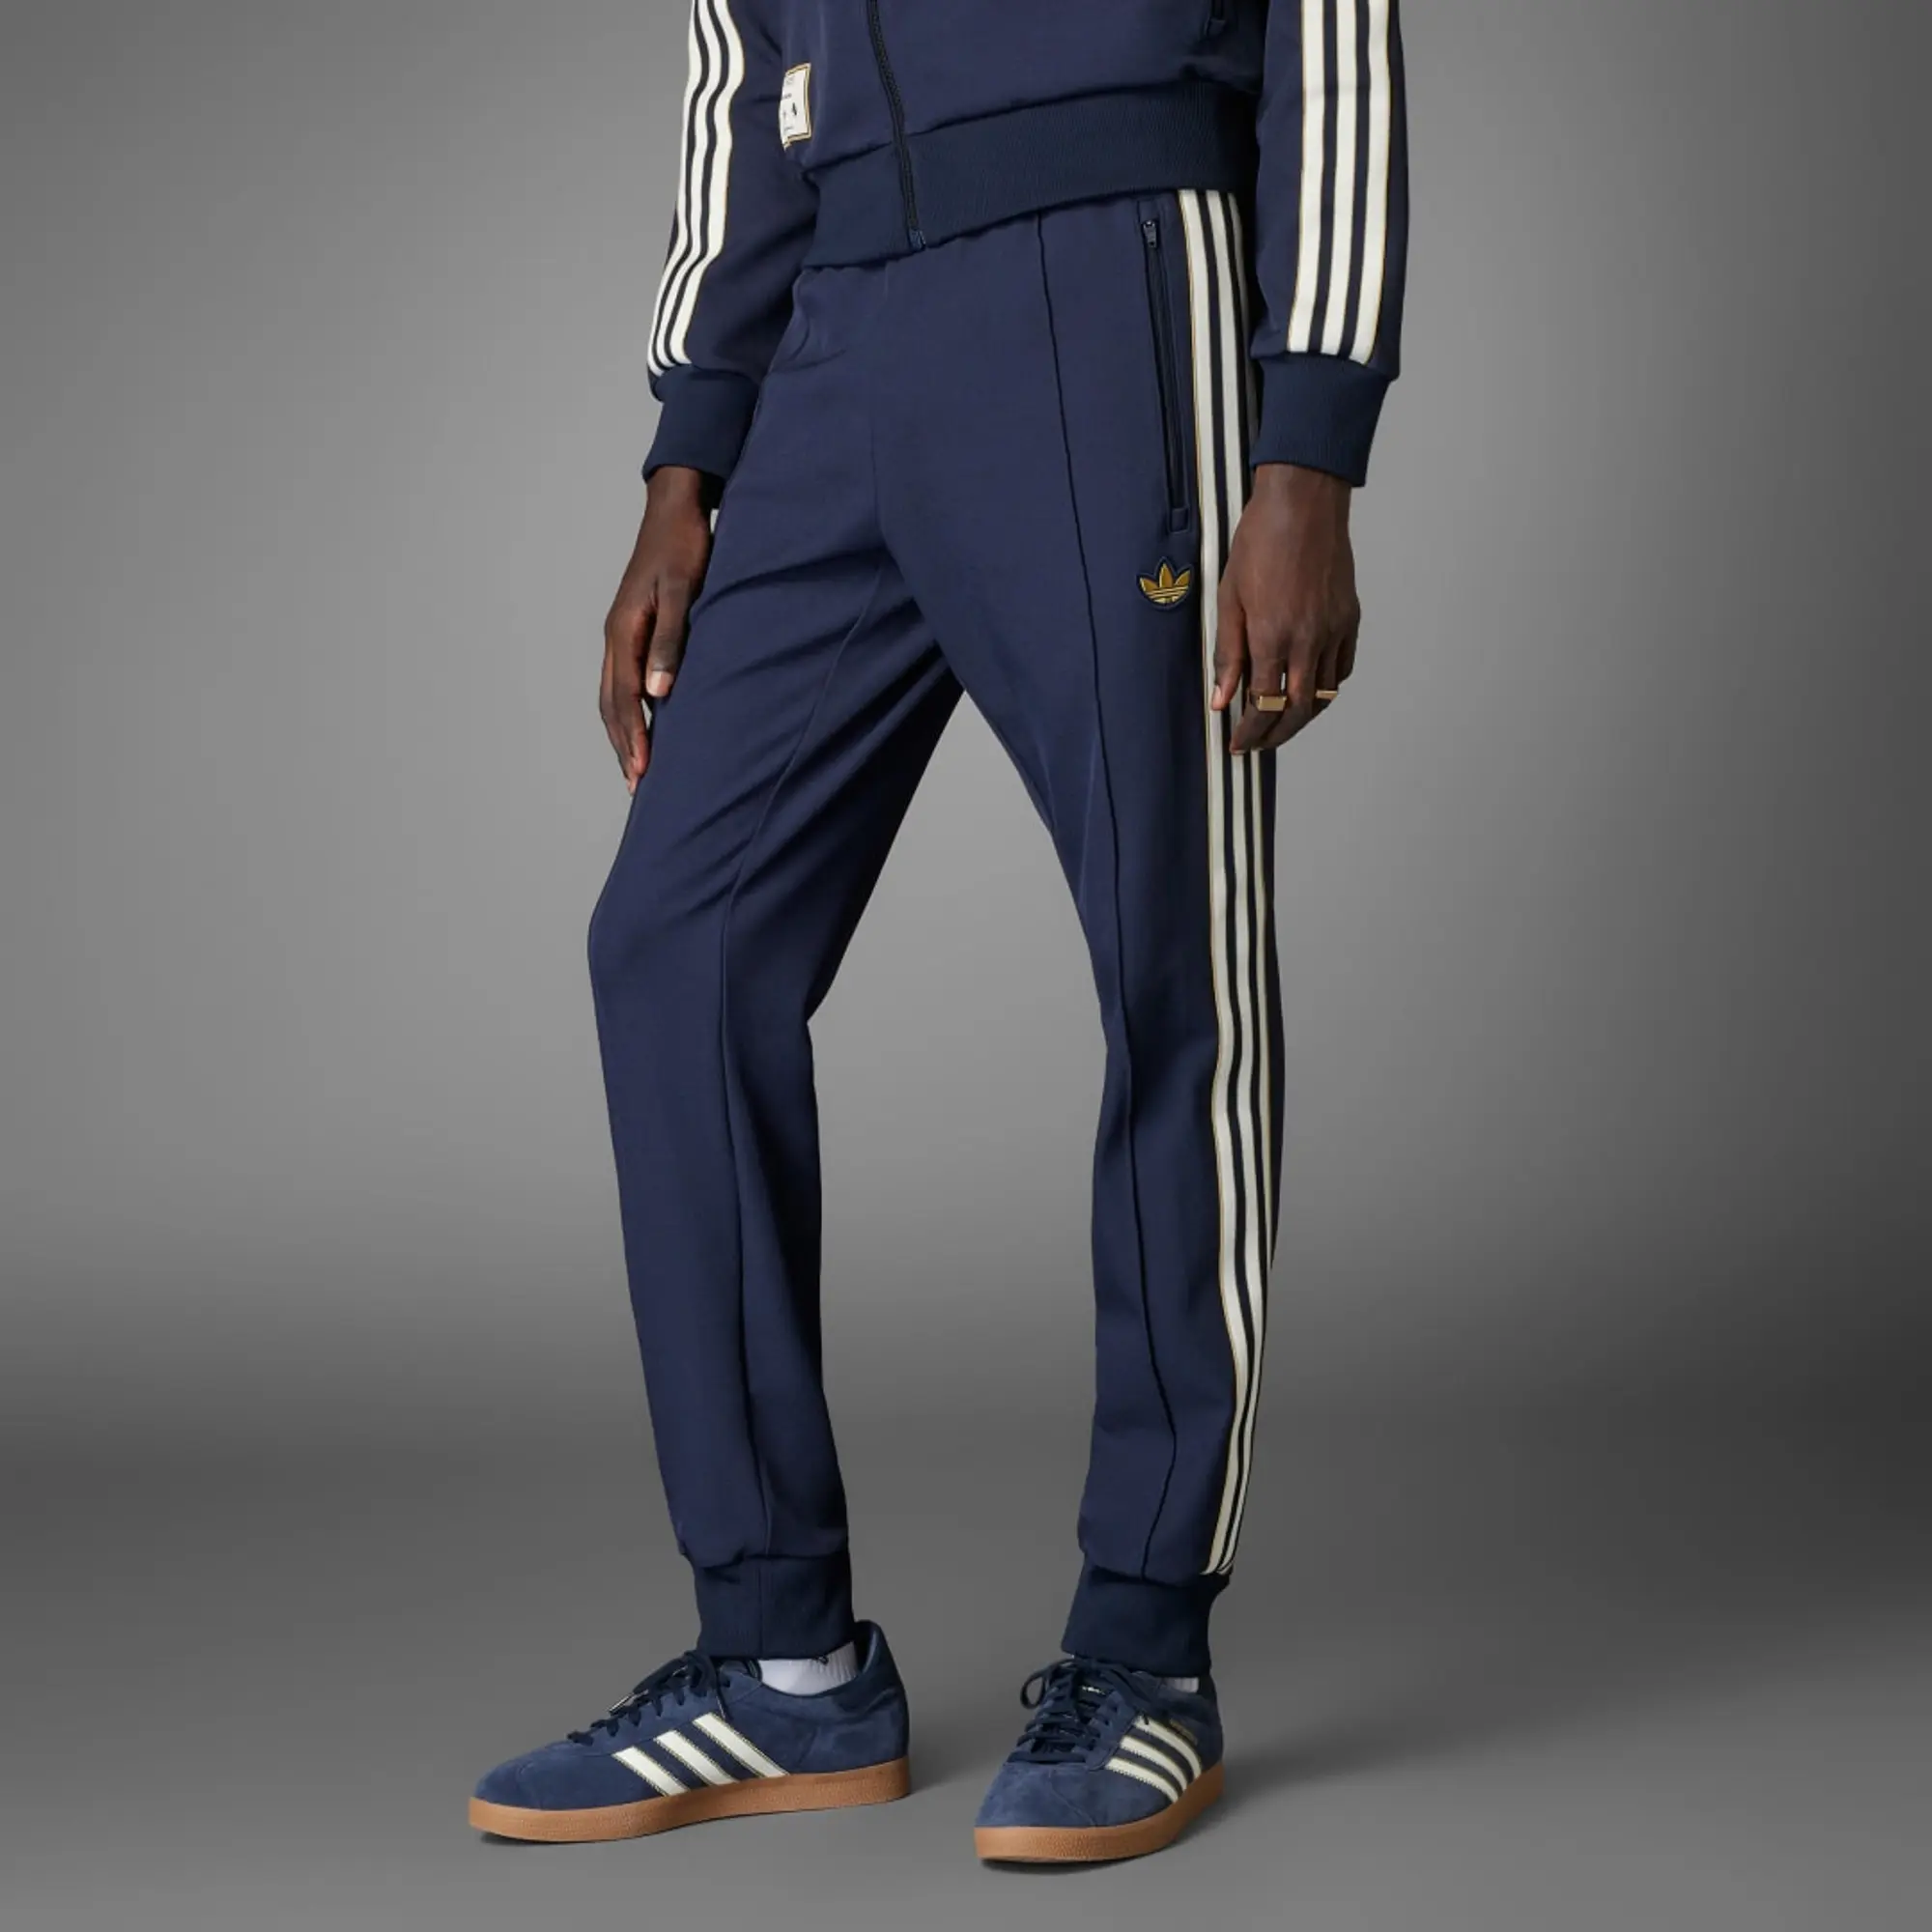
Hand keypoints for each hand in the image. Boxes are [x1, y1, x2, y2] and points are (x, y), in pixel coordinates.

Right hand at [600, 465, 714, 790]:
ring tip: (634, 768)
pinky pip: (621, 680)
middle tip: (636, 786)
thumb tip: (657, 695)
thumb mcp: (683, 593)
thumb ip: (670, 644)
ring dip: (621, 733)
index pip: (623, 698)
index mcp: (623, 631)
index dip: (632, 737)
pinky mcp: (630, 629)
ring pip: (611, 695)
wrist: (675, 509)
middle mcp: (614, 636)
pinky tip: (641, 725)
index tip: (642, 772)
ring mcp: (619, 633)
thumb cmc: (685, 547)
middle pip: (611, 704)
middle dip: (622, 746)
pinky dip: (626, 711)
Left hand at [1214, 463, 1360, 754]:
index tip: (1238, 744)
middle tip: (1257, 745)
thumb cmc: (1260, 541)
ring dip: (1301, 718)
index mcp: (1273, 636)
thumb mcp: (1229, 598)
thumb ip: (1228, 653)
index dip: (1250, 732)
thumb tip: (1221, 698)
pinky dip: (1325, 689)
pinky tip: (1308, 690)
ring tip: (1280, 724)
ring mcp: (1334, 630)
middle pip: (1297, 711)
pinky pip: (1341, 669)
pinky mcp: (1350, 619)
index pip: (1263, 705)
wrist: (1303, 503)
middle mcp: (1308, 640)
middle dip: (1276, 736)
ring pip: (1323, 695)